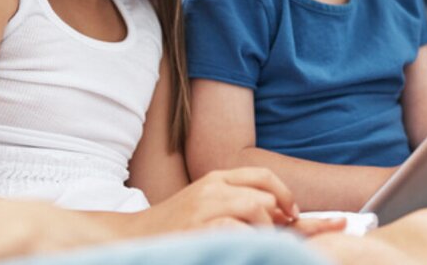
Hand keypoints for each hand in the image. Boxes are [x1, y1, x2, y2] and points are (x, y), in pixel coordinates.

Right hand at [129, 167, 301, 234]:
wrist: (133, 238)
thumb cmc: (174, 228)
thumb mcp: (206, 206)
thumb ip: (236, 204)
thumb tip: (281, 215)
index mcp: (215, 179)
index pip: (261, 176)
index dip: (284, 195)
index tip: (293, 215)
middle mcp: (211, 188)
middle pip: (263, 196)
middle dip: (279, 221)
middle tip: (283, 240)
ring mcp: (203, 206)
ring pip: (255, 208)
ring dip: (266, 232)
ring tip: (259, 247)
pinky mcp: (197, 226)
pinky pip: (236, 228)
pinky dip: (248, 240)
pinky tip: (243, 249)